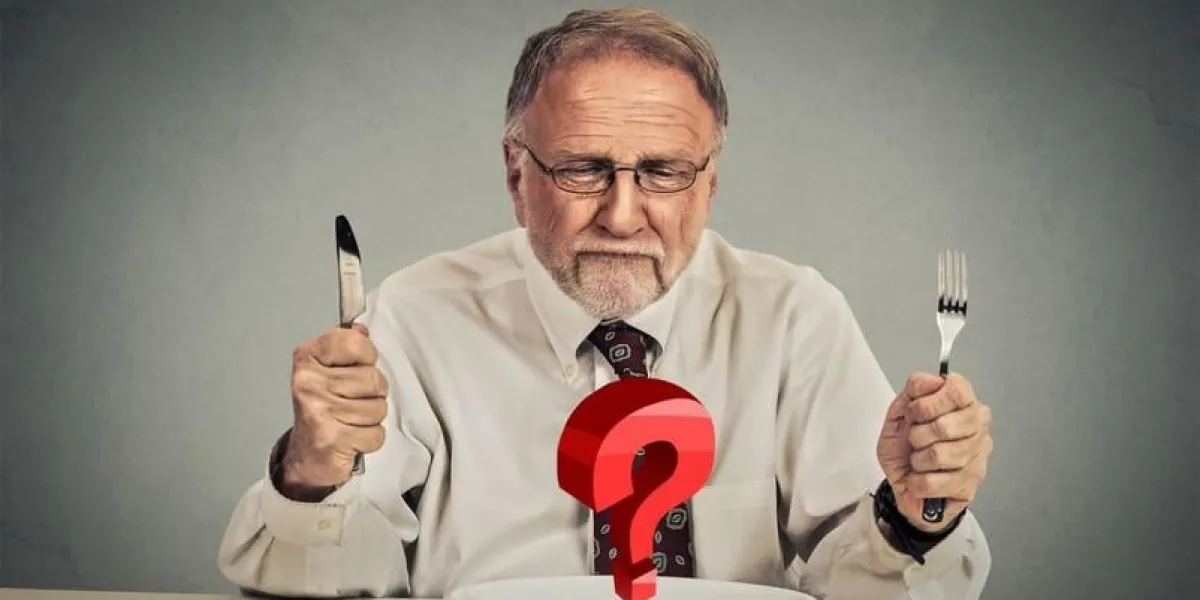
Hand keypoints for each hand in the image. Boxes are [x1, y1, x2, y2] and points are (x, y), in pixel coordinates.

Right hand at [283, 323, 388, 491]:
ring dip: (372, 417)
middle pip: (373, 378)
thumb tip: (361, 329)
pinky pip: (376, 433)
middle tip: (353, 401)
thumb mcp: (327, 370)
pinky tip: (352, 436)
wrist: (307, 454)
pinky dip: (370, 439)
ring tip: (351, 419)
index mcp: (308, 358)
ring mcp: (320, 410)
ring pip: (378, 407)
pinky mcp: (333, 438)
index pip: (355, 342)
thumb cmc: (321, 408)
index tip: (356, 366)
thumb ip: (346, 346)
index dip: (366, 356)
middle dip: (373, 393)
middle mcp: (309, 382)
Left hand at [876, 372, 992, 532]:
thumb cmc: (905, 449)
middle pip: (945, 425)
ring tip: (918, 461)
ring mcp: (978, 457)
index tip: (915, 413)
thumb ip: (913, 390)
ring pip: (940, 455)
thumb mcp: (899, 413)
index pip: (957, 390)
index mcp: (964, 404)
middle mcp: (978, 428)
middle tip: (915, 440)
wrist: (903, 484)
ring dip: (917, 460)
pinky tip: (922, 478)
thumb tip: (931, 380)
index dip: (928, 403)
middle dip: (917, 435)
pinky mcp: (971, 486)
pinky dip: (919, 482)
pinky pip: (935, 482)